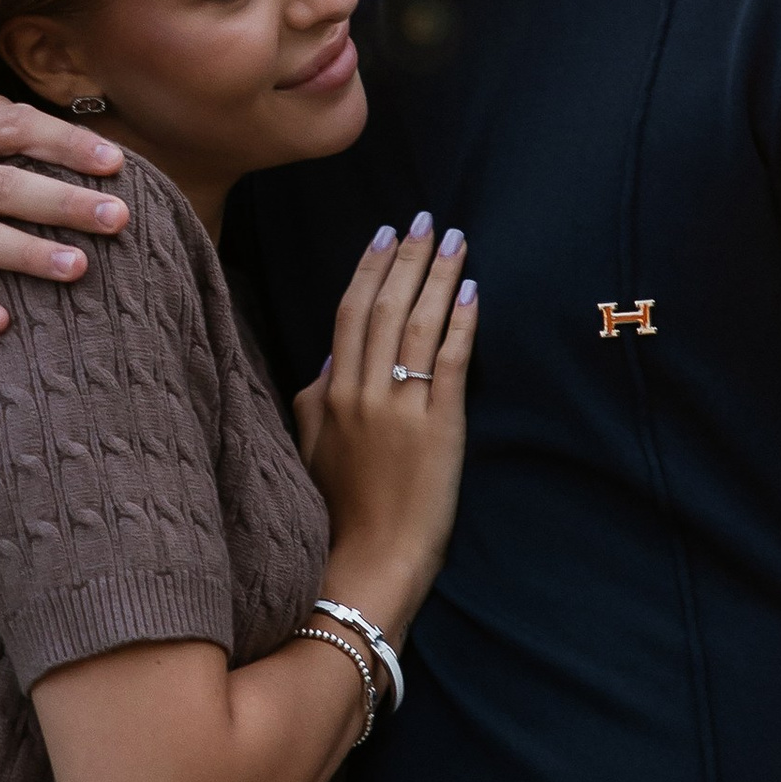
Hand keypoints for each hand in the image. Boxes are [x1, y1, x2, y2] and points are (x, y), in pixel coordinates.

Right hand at [294, 217, 475, 645]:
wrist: (367, 562)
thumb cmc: (337, 513)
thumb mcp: (308, 449)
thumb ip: (315, 397)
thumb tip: (332, 353)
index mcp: (329, 394)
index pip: (348, 314)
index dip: (368, 269)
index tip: (385, 234)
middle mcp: (361, 393)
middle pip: (383, 306)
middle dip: (407, 258)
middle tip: (425, 219)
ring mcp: (399, 408)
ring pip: (416, 324)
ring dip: (437, 275)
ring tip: (454, 238)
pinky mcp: (438, 428)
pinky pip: (448, 361)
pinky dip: (460, 321)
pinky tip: (472, 289)